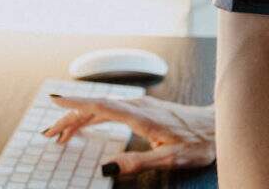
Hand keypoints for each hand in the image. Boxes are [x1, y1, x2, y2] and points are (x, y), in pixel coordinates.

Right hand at [43, 95, 215, 175]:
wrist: (218, 125)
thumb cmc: (199, 142)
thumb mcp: (171, 158)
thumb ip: (137, 163)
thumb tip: (107, 167)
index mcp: (140, 115)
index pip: (100, 106)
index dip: (76, 105)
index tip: (54, 102)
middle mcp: (138, 105)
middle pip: (95, 106)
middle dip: (70, 118)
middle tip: (50, 134)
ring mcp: (140, 104)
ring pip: (102, 107)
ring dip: (80, 117)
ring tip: (61, 133)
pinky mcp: (144, 107)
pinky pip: (111, 108)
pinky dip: (94, 115)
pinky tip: (88, 123)